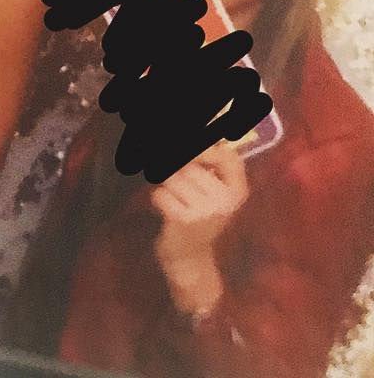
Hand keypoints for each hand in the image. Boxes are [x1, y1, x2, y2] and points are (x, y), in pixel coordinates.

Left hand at [152, 141, 248, 263]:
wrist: (190, 259)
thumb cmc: (198, 216)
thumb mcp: (211, 192)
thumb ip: (207, 165)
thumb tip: (205, 137)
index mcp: (238, 190)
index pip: (229, 157)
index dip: (207, 150)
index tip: (195, 160)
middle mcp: (226, 200)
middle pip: (190, 165)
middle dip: (178, 172)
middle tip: (179, 188)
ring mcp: (207, 211)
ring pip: (172, 177)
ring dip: (166, 186)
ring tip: (176, 201)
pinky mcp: (185, 220)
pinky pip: (160, 193)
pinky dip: (158, 199)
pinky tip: (168, 212)